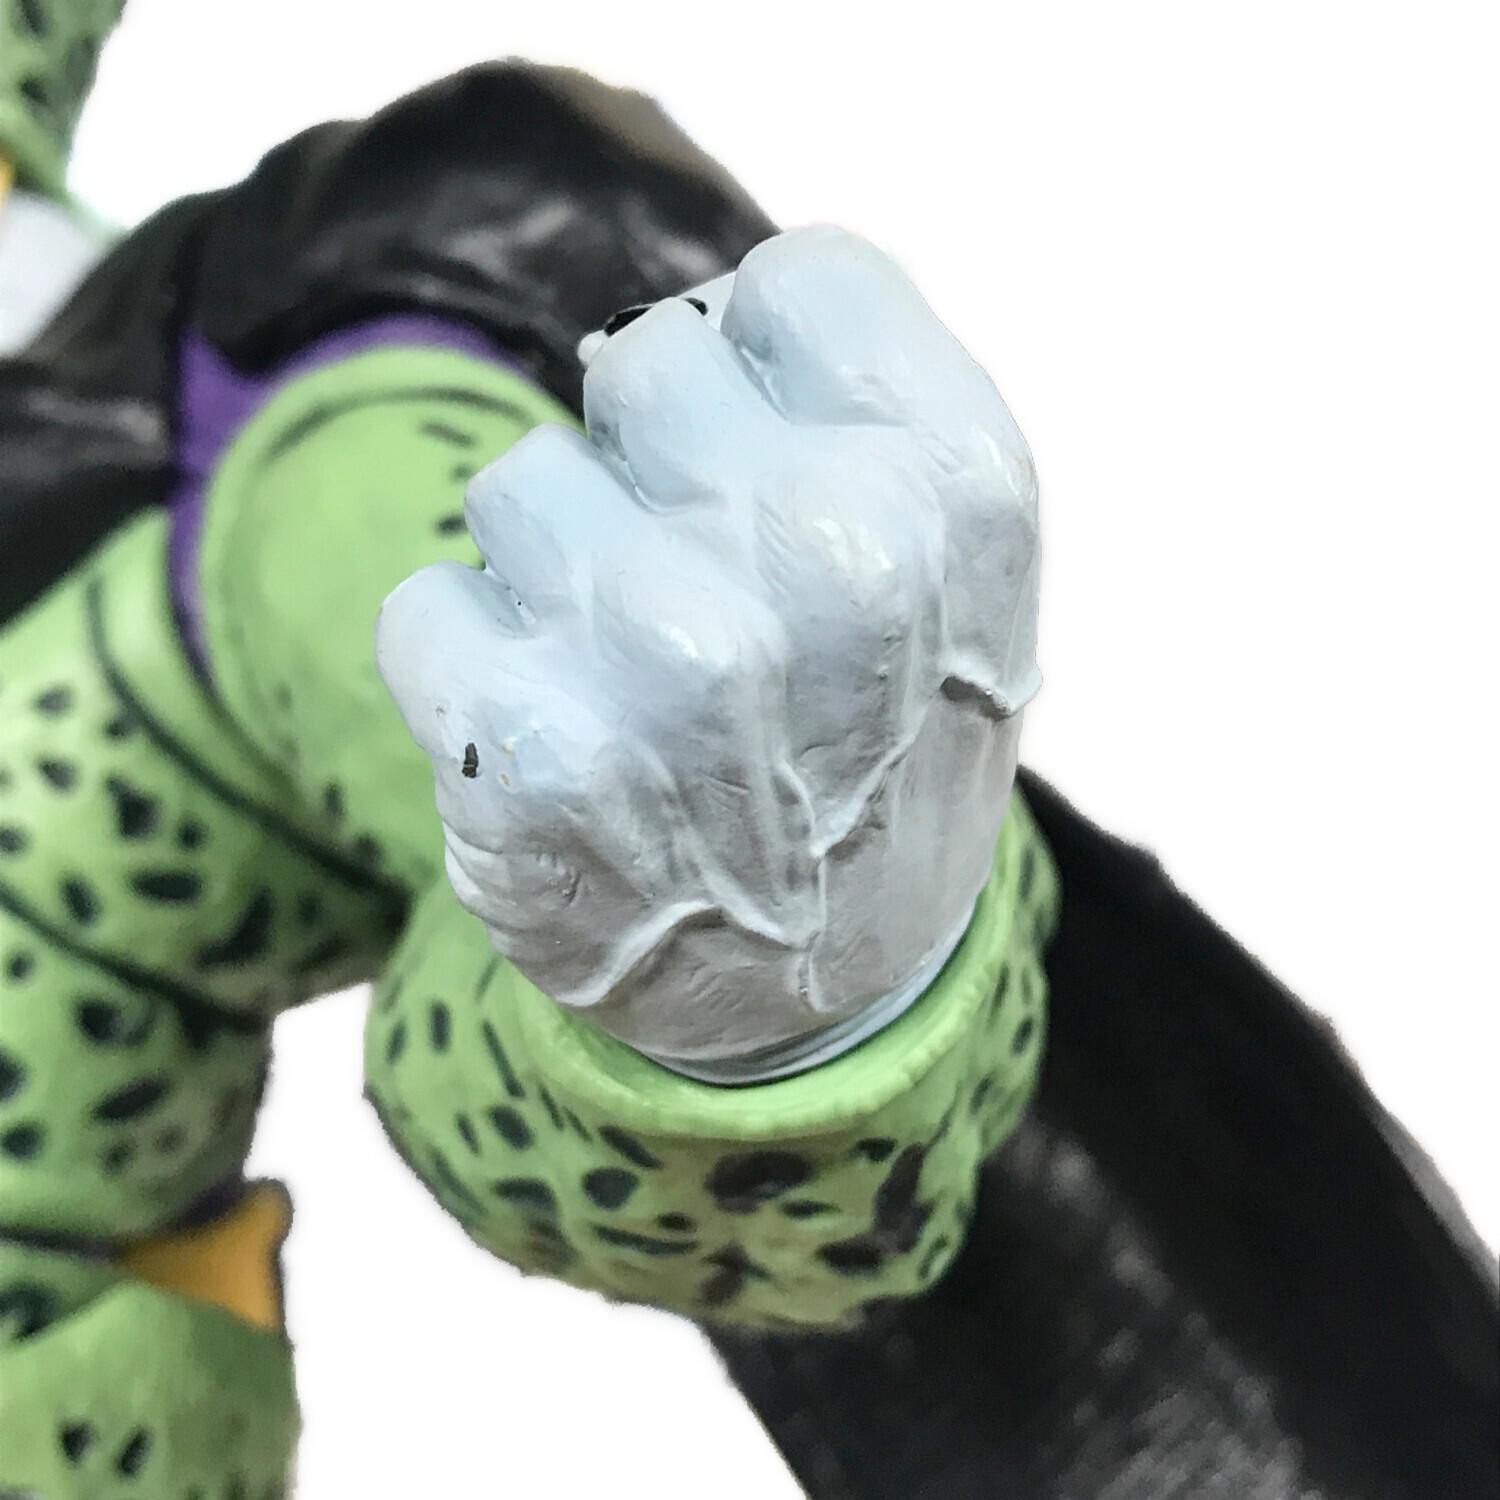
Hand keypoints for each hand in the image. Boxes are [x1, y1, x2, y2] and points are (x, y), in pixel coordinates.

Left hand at [377, 226, 1038, 1078]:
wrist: (826, 988)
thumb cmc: (884, 744)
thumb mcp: (963, 569)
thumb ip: (867, 403)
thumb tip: (683, 327)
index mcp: (958, 492)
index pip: (794, 286)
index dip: (766, 375)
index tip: (777, 473)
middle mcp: (832, 557)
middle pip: (641, 363)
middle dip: (655, 470)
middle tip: (708, 603)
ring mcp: (675, 656)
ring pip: (521, 484)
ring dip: (560, 581)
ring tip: (639, 691)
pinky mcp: (530, 752)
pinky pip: (430, 604)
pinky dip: (474, 671)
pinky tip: (557, 745)